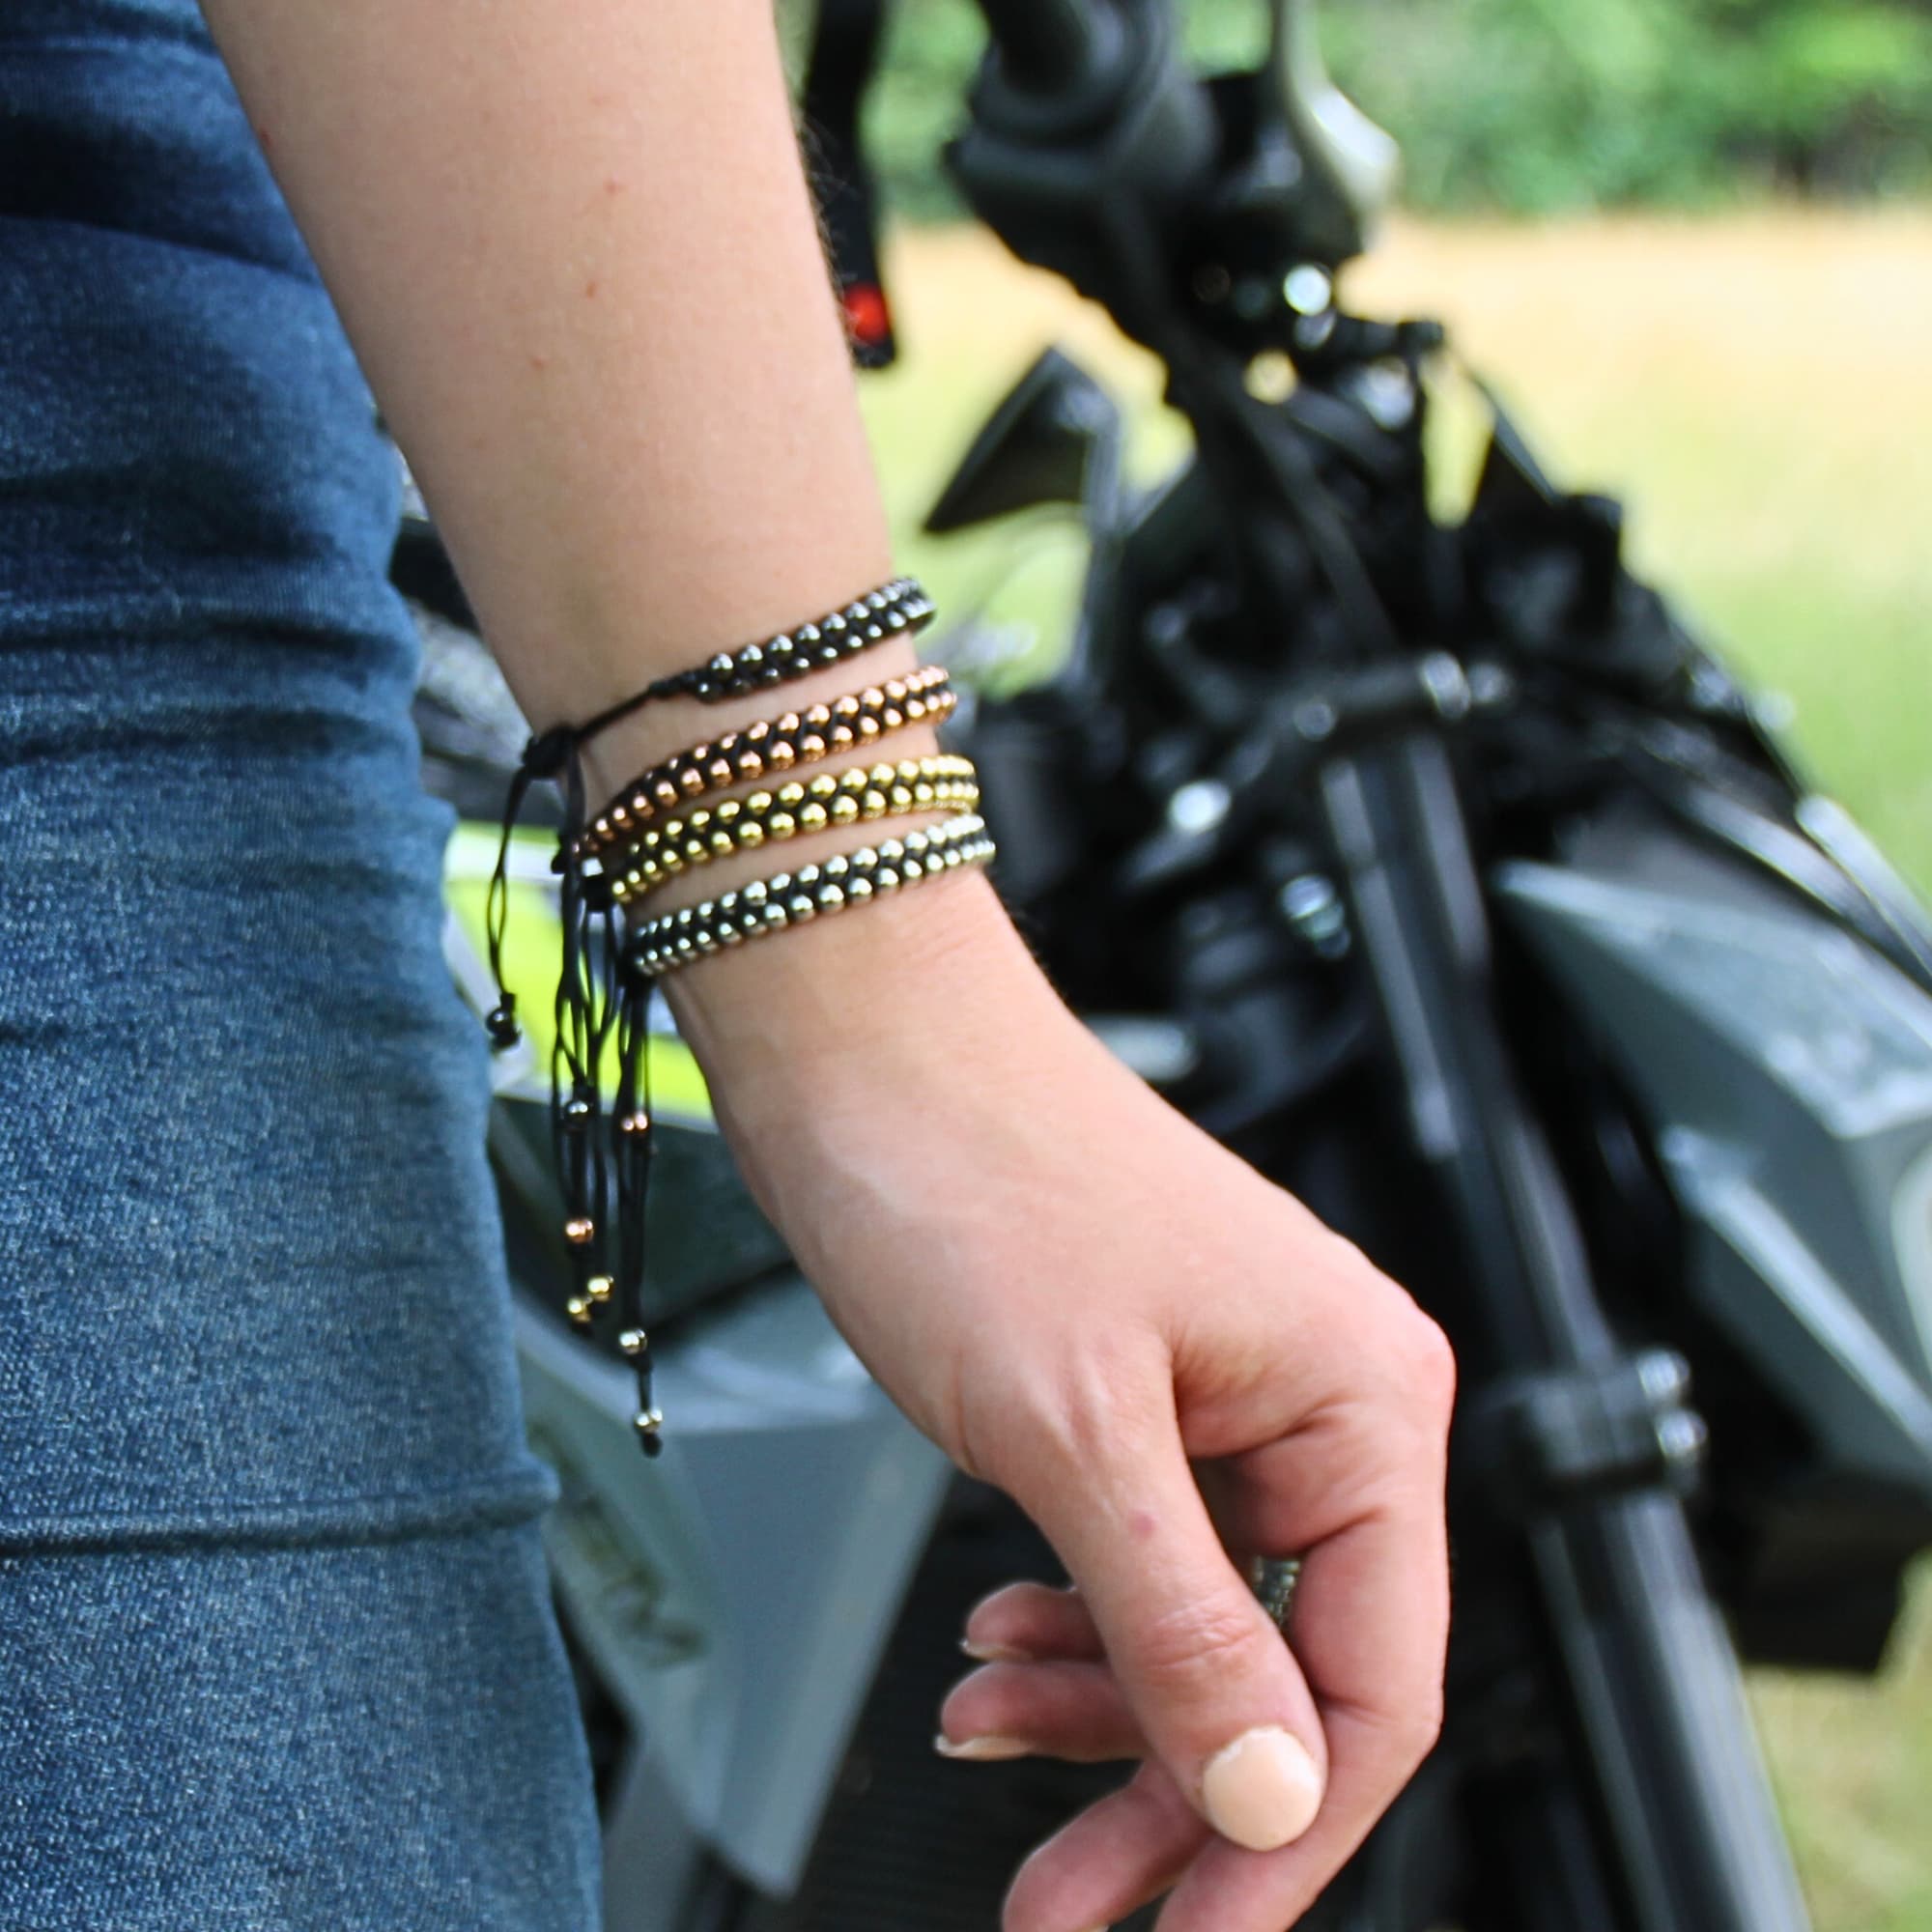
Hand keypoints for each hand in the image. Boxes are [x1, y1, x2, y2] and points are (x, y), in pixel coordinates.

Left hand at [671, 875, 1453, 1931]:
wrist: (864, 1053)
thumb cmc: (975, 1176)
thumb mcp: (1078, 1432)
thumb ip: (1185, 1628)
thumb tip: (1272, 1801)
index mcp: (1362, 1400)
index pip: (1374, 1687)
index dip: (1283, 1839)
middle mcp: (1319, 1405)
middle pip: (1284, 1672)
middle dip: (1167, 1795)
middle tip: (1060, 1907)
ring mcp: (1229, 1404)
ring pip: (1201, 1628)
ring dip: (1098, 1710)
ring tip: (979, 1732)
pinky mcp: (1143, 1402)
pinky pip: (1140, 1561)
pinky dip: (1068, 1626)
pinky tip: (990, 1651)